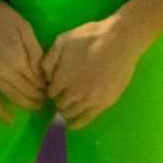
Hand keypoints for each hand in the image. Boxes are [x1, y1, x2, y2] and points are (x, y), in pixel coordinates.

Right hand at [0, 0, 45, 120]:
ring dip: (26, 103)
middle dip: (39, 97)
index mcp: (18, 58)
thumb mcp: (23, 26)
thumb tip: (41, 70)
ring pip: (12, 96)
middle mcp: (4, 71)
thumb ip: (34, 49)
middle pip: (27, 91)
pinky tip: (8, 119)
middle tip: (45, 99)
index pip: (37, 80)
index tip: (49, 88)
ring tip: (35, 106)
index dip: (45, 86)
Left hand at [42, 17, 145, 131]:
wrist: (119, 41)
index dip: (52, 89)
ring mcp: (89, 100)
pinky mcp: (103, 104)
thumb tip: (44, 77)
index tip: (56, 87)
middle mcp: (73, 92)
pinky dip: (75, 124)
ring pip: (70, 113)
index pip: (50, 93)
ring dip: (67, 111)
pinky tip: (71, 125)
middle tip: (64, 95)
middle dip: (59, 100)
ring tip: (70, 106)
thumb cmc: (91, 37)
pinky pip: (85, 120)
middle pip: (59, 104)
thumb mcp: (63, 40)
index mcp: (61, 77)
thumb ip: (49, 60)